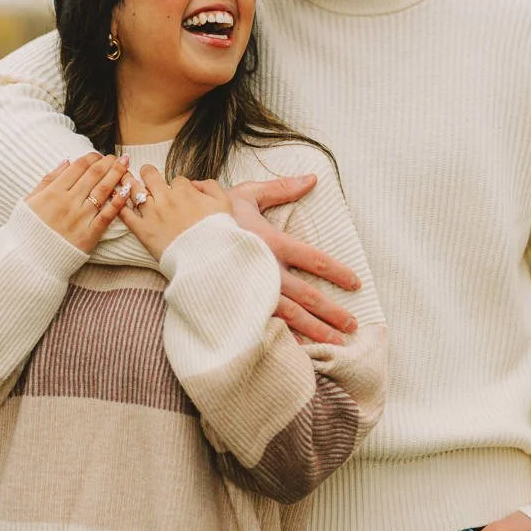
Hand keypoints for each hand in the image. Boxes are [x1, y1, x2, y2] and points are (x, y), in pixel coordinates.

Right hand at [25, 152, 131, 251]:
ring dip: (116, 175)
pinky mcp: (89, 234)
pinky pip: (107, 215)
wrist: (29, 261)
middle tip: (118, 157)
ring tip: (126, 165)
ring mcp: (80, 218)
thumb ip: (48, 180)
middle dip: (108, 163)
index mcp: (53, 192)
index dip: (92, 158)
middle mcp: (68, 202)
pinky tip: (126, 191)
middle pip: (93, 176)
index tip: (99, 155)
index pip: (78, 167)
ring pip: (102, 191)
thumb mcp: (29, 201)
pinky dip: (118, 202)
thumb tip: (66, 161)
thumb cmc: (27, 230)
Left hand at [120, 167, 231, 260]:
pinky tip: (114, 199)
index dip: (177, 185)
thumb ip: (211, 187)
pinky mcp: (143, 230)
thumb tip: (196, 183)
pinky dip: (118, 205)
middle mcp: (166, 198)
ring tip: (123, 177)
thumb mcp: (224, 203)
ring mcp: (152, 213)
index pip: (177, 180)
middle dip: (147, 172)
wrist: (208, 257)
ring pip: (134, 190)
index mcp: (185, 191)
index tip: (177, 191)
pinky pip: (126, 214)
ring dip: (128, 181)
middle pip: (151, 176)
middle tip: (145, 172)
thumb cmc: (218, 232)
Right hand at [226, 176, 360, 346]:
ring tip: (337, 344)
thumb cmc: (212, 215)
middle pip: (308, 296)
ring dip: (316, 331)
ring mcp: (251, 292)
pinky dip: (283, 340)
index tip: (356, 284)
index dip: (338, 272)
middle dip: (332, 313)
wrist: (174, 237)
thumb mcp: (247, 195)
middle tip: (353, 326)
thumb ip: (281, 189)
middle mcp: (266, 271)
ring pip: (291, 316)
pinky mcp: (236, 306)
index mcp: (272, 243)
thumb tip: (312, 179)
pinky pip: (264, 326)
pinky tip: (300, 351)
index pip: (315, 259)